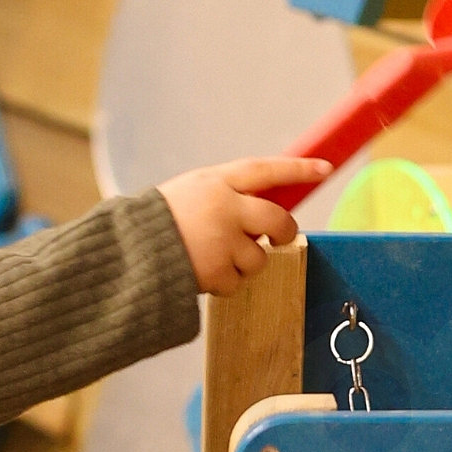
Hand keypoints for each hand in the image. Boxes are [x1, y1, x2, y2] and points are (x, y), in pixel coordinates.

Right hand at [157, 157, 331, 297]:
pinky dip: (225, 282)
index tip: (323, 169)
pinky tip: (202, 273)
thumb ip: (225, 196)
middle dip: (285, 231)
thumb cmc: (156, 224)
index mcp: (216, 182)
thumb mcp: (189, 193)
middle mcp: (225, 207)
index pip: (266, 170)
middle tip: (280, 238)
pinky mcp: (219, 270)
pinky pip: (238, 281)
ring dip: (244, 263)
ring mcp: (224, 240)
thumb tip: (264, 213)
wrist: (127, 254)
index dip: (297, 170)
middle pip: (277, 219)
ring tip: (213, 259)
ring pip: (259, 257)